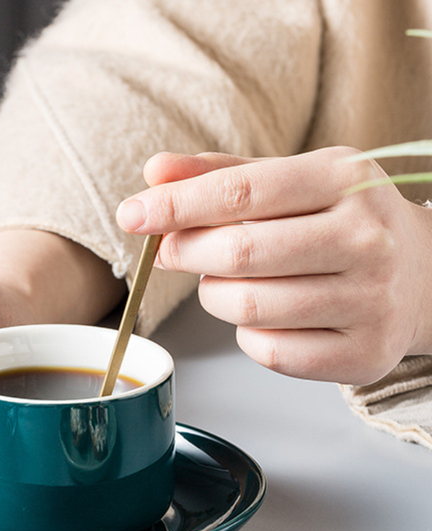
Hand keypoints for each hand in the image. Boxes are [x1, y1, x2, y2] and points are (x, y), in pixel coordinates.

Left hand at [116, 147, 431, 384]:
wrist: (423, 277)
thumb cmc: (342, 224)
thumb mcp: (293, 182)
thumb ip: (221, 176)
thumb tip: (155, 171)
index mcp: (344, 181)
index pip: (240, 193)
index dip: (175, 206)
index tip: (132, 215)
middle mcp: (365, 239)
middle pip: (238, 254)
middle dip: (187, 253)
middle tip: (174, 251)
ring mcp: (369, 301)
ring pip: (247, 308)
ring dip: (216, 296)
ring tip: (229, 281)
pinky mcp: (361, 354)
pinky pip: (268, 352)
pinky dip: (247, 336)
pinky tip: (264, 316)